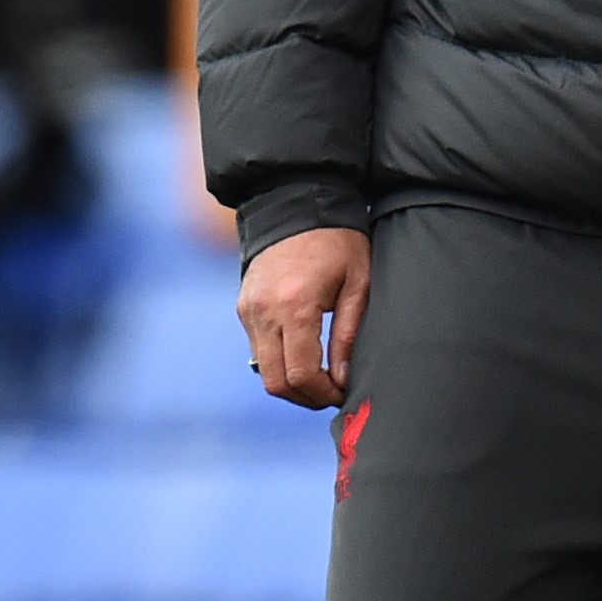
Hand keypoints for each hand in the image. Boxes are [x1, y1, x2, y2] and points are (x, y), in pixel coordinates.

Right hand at [237, 227, 371, 410]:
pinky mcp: (243, 307)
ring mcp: (248, 310)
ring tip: (322, 379)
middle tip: (331, 394)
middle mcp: (263, 312)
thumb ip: (348, 333)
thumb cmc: (338, 242)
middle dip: (305, 397)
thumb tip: (343, 377)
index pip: (300, 372)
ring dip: (291, 383)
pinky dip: (279, 362)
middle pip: (275, 381)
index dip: (322, 393)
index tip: (343, 393)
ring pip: (262, 370)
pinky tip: (304, 356)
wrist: (296, 203)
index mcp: (294, 305)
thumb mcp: (358, 283)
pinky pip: (257, 350)